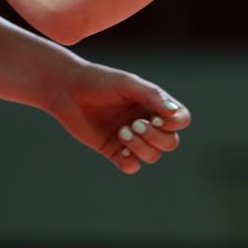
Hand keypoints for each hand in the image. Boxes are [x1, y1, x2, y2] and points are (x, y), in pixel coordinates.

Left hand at [45, 59, 190, 174]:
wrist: (67, 89)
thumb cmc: (99, 81)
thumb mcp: (127, 84)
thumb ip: (152, 96)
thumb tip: (175, 115)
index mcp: (153, 104)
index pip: (180, 120)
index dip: (176, 123)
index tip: (157, 116)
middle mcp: (145, 122)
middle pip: (169, 142)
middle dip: (156, 137)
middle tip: (135, 124)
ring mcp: (130, 138)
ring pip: (152, 156)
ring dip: (141, 147)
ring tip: (123, 132)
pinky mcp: (112, 150)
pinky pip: (131, 166)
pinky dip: (130, 161)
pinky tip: (120, 149)